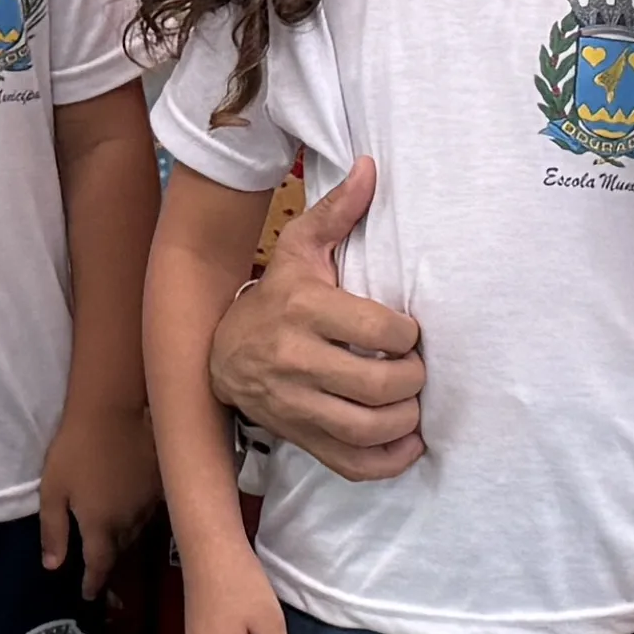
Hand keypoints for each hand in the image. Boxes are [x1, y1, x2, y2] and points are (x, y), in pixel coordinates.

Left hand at [37, 402, 159, 602]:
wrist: (114, 409)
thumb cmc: (76, 449)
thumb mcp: (52, 490)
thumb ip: (53, 531)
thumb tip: (53, 566)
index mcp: (101, 527)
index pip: (99, 565)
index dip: (94, 582)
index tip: (89, 595)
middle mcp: (129, 523)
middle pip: (120, 551)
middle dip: (108, 561)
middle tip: (99, 567)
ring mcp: (149, 505)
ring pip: (137, 533)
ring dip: (124, 540)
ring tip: (113, 540)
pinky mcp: (162, 486)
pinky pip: (149, 513)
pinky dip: (138, 518)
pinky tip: (132, 510)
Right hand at [207, 159, 425, 481]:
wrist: (217, 352)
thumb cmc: (275, 296)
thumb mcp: (298, 249)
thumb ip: (337, 212)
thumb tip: (370, 169)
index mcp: (304, 310)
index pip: (381, 332)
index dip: (408, 336)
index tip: (408, 333)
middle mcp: (296, 360)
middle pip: (379, 386)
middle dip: (413, 381)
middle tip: (416, 371)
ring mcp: (295, 406)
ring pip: (368, 429)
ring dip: (406, 420)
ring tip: (411, 402)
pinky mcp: (298, 438)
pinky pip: (352, 464)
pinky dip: (388, 461)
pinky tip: (405, 443)